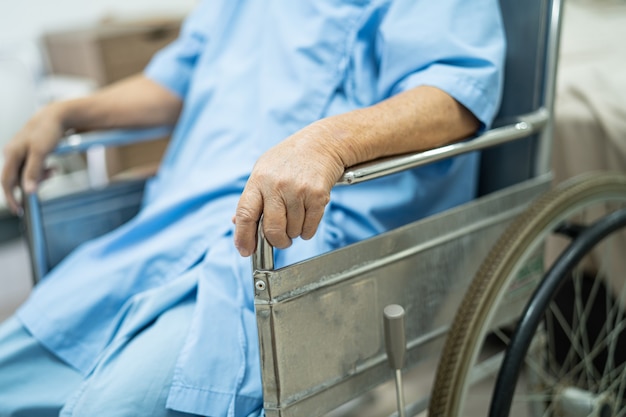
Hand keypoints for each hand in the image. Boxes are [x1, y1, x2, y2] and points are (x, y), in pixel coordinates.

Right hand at [1, 104, 65, 212]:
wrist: (57, 115)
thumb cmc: (48, 130)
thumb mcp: (41, 152)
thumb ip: (33, 171)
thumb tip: (28, 190)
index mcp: (11, 154)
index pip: (7, 182)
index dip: (11, 198)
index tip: (19, 211)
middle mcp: (12, 153)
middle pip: (17, 178)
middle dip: (32, 183)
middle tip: (48, 180)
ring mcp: (20, 152)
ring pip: (27, 173)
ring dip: (40, 176)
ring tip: (53, 171)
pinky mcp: (29, 151)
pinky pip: (33, 167)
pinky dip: (42, 170)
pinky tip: (53, 167)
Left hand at [234, 121, 345, 256]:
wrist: (321, 142)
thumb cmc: (289, 159)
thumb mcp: (263, 171)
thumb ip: (251, 198)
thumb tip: (237, 223)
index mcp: (258, 179)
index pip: (245, 213)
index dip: (243, 237)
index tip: (245, 251)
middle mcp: (277, 185)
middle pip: (272, 229)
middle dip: (277, 241)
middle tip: (281, 241)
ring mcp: (298, 190)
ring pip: (293, 231)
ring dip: (294, 232)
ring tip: (296, 216)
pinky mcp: (317, 195)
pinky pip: (310, 228)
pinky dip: (308, 231)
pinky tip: (307, 217)